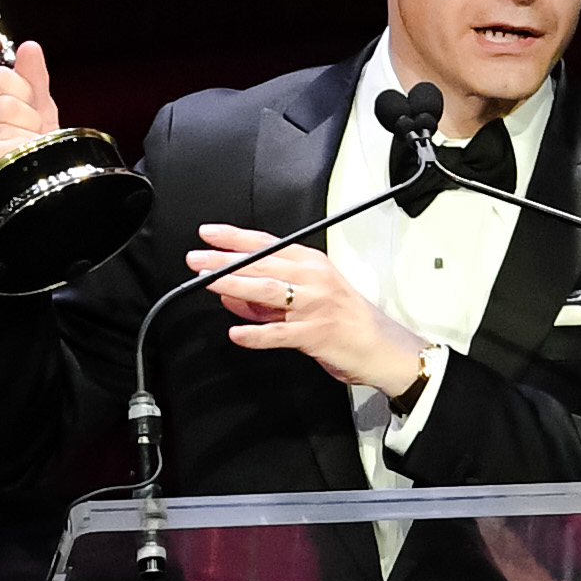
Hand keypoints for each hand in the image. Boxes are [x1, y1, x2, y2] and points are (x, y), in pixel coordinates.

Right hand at [0, 41, 62, 197]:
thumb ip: (32, 76)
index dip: (25, 93)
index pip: (1, 77)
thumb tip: (30, 47)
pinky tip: (16, 163)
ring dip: (25, 141)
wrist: (30, 180)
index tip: (28, 108)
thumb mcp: (35, 105)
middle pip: (6, 104)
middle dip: (28, 121)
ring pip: (4, 130)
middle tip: (26, 134)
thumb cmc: (27, 140)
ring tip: (22, 150)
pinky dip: (16, 157)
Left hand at [189, 223, 426, 400]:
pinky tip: (237, 334)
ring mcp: (315, 305)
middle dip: (225, 260)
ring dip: (235, 284)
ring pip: (269, 290)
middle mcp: (313, 279)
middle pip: (263, 263)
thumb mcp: (306, 300)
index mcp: (311, 264)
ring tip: (208, 283)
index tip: (209, 233)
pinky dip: (257, 333)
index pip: (267, 243)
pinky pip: (281, 333)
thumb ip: (264, 299)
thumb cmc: (347, 320)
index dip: (234, 237)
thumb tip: (228, 292)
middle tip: (196, 259)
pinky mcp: (317, 333)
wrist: (383, 348)